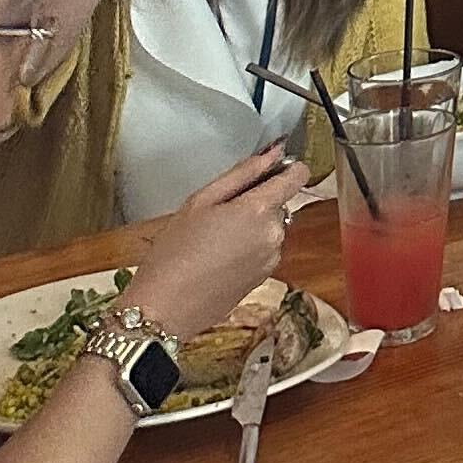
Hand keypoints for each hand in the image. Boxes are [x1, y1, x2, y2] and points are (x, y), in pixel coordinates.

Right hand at [133, 148, 314, 346]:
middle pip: (280, 203)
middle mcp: (275, 234)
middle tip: (218, 213)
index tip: (265, 172)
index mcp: (260, 210)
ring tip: (213, 239)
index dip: (286, 169)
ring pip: (271, 228)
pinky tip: (218, 258)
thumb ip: (242, 173)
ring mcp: (271, 259)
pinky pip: (264, 250)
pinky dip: (249, 248)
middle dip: (257, 202)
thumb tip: (274, 153)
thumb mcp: (201, 201)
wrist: (164, 309)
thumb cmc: (174, 251)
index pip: (298, 176)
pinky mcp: (264, 278)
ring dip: (253, 227)